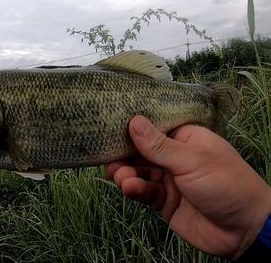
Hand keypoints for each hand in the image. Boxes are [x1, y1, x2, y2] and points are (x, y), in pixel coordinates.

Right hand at [106, 115, 270, 259]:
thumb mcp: (192, 160)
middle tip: (109, 159)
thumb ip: (159, 145)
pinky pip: (143, 191)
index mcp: (186, 138)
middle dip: (124, 155)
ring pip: (138, 172)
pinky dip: (134, 189)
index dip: (133, 128)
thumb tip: (134, 121)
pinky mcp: (163, 201)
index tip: (110, 127)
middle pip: (141, 151)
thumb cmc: (227, 185)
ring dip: (126, 174)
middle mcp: (175, 157)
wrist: (243, 231)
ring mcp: (168, 179)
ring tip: (120, 177)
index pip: (154, 127)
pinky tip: (130, 188)